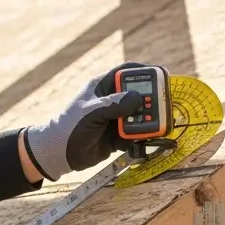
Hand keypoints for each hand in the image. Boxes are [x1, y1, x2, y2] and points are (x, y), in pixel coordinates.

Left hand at [22, 62, 149, 180]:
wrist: (60, 153)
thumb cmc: (71, 127)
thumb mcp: (92, 112)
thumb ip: (115, 104)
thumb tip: (138, 98)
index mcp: (102, 87)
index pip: (125, 72)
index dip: (143, 71)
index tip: (161, 73)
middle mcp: (111, 100)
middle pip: (138, 94)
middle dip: (151, 99)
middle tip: (164, 104)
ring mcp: (115, 118)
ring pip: (139, 114)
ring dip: (148, 120)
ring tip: (157, 125)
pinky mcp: (117, 135)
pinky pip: (135, 133)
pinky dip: (142, 136)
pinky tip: (146, 138)